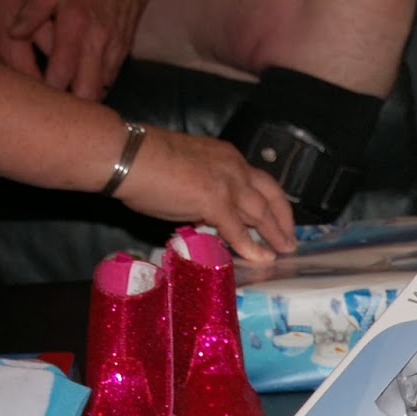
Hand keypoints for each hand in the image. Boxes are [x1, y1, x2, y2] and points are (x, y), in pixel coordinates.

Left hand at [8, 0, 147, 99]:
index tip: (34, 101)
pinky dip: (97, 85)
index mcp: (75, 25)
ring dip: (85, 98)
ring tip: (66, 102)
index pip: (61, 72)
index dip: (48, 91)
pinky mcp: (125, 50)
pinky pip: (111, 77)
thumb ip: (32, 12)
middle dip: (72, 106)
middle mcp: (98, 41)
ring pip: (102, 88)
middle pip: (88, 91)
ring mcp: (115, 48)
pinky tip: (82, 84)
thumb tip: (13, 34)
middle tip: (53, 111)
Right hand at [114, 125, 296, 262]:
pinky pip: (239, 229)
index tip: (279, 217)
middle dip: (282, 220)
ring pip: (261, 212)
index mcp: (226, 156)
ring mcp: (226, 182)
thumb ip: (204, 189)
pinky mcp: (215, 200)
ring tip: (283, 252)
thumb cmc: (145, 162)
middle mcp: (233, 166)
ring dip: (275, 235)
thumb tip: (207, 212)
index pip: (259, 181)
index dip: (272, 201)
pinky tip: (260, 259)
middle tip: (289, 240)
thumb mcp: (186, 170)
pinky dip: (251, 246)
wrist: (127, 155)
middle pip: (270, 195)